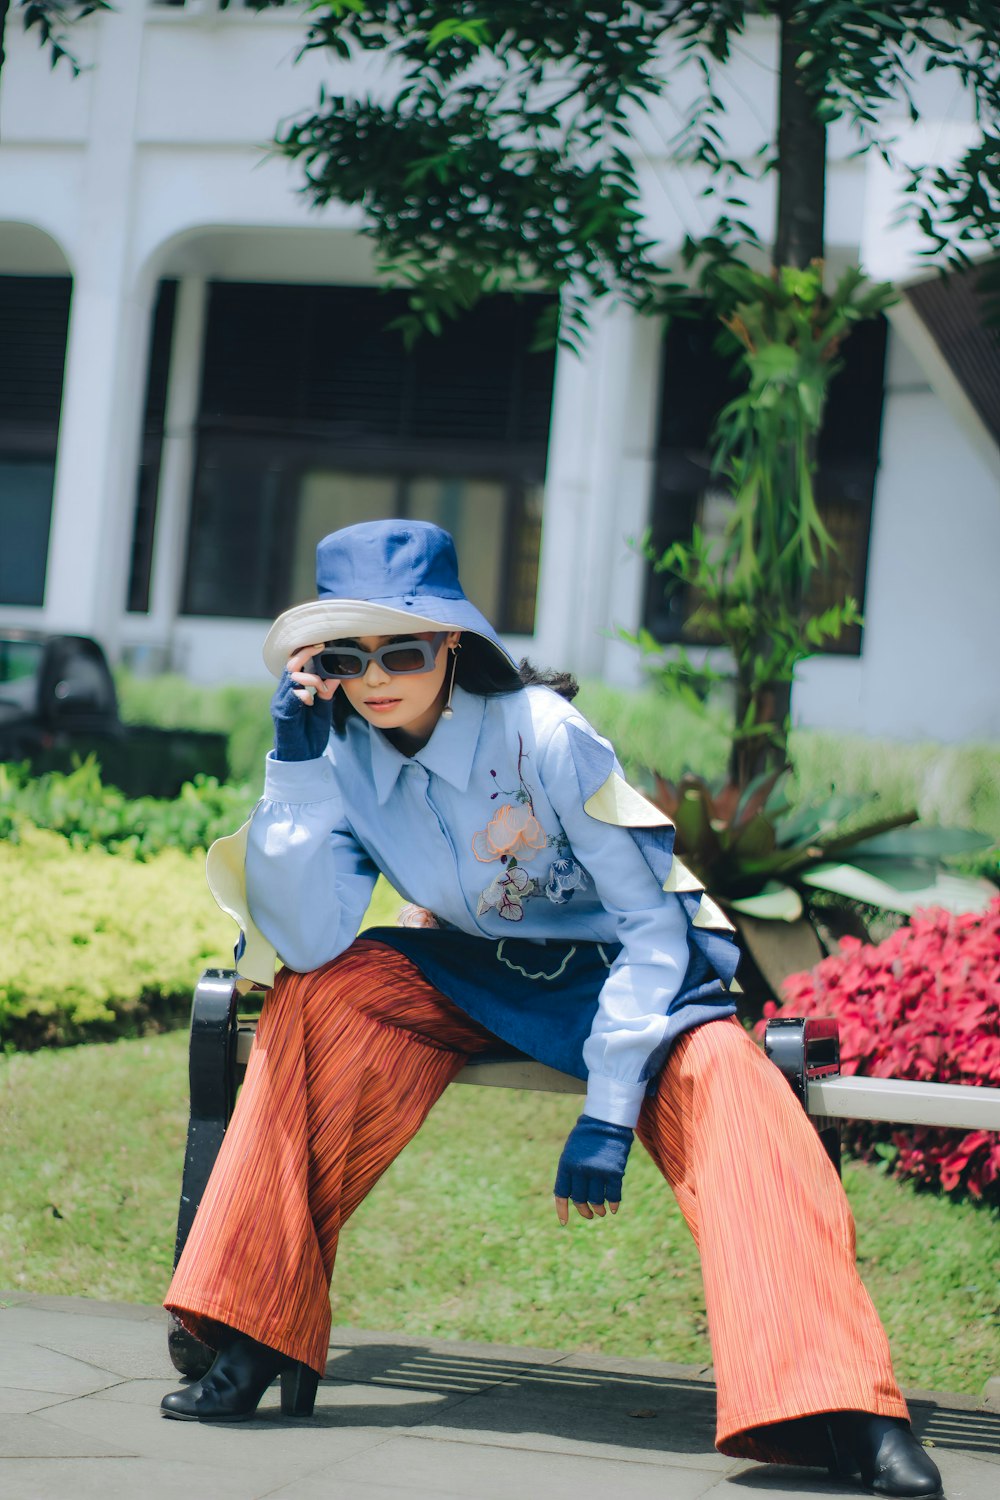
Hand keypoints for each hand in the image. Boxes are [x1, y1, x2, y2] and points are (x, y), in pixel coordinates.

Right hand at [270, 644, 336, 761]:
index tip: (321, 643)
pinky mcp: (282, 715)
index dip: (306, 652)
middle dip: (305, 654)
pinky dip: (302, 695)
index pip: (295, 665)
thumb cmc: (310, 734)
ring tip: (321, 686)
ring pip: (290, 678)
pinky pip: (290, 698)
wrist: (301, 759)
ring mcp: (281, 704)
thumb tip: (336, 675)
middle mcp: (284, 694)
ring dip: (309, 678)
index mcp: (292, 691)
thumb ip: (326, 693)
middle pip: (290, 665)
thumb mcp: (322, 710)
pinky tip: (310, 699)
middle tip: (320, 647)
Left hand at [553, 1113, 633, 1224]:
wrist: (606, 1119)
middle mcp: (581, 1169)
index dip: (562, 1210)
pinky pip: (613, 1194)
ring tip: (600, 1212)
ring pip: (596, 1199)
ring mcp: (598, 1171)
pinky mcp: (614, 1171)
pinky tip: (613, 1208)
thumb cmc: (587, 1136)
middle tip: (589, 1215)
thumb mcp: (572, 1151)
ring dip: (598, 1208)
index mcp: (566, 1164)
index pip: (562, 1193)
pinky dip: (613, 1203)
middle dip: (584, 1210)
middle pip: (580, 1199)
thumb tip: (572, 1196)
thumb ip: (571, 1172)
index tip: (565, 1222)